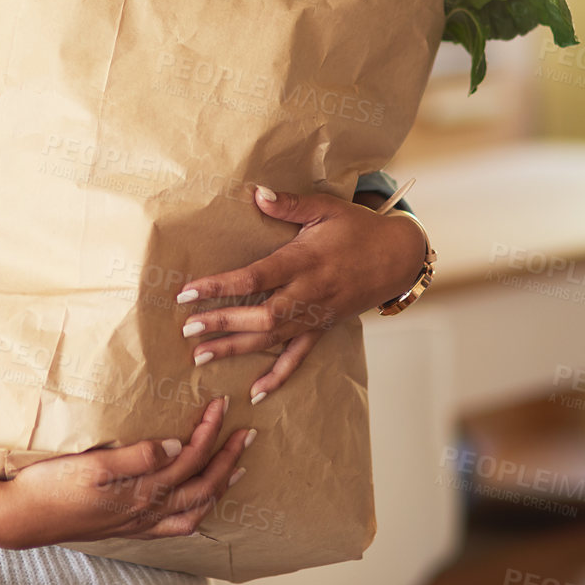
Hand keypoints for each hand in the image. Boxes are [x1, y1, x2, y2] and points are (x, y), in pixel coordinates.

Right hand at [0, 396, 251, 549]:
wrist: (20, 518)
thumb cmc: (51, 486)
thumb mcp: (92, 465)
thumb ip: (137, 457)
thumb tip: (176, 446)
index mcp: (141, 493)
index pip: (188, 460)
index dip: (209, 433)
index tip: (220, 406)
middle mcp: (145, 512)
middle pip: (201, 488)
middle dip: (227, 459)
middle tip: (245, 434)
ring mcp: (137, 524)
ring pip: (193, 511)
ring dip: (218, 488)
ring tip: (234, 469)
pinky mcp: (125, 528)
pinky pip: (173, 526)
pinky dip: (194, 513)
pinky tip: (193, 505)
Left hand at [176, 186, 426, 402]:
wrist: (398, 257)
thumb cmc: (357, 228)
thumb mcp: (326, 208)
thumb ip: (290, 204)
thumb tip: (256, 192)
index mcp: (305, 261)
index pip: (256, 277)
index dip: (220, 286)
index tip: (187, 292)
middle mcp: (309, 293)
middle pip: (262, 316)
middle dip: (223, 324)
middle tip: (187, 330)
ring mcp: (317, 315)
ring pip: (273, 339)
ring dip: (236, 349)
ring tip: (200, 358)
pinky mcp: (324, 328)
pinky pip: (300, 356)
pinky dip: (278, 376)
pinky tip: (256, 392)